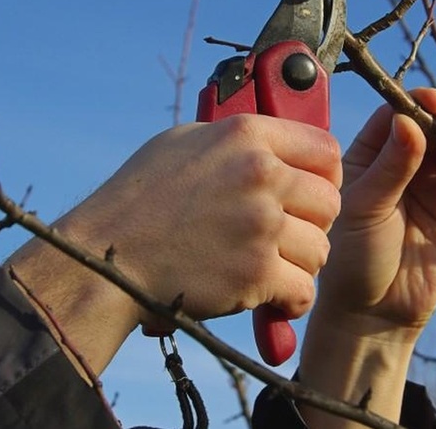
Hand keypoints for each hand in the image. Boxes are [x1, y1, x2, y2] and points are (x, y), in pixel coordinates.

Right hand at [7, 114, 340, 373]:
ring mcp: (260, 225)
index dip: (325, 176)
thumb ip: (238, 141)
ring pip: (321, 250)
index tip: (311, 194)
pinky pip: (303, 291)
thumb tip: (276, 145)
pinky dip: (289, 300)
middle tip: (287, 236)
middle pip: (330, 202)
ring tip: (271, 266)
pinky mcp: (255, 273)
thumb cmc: (139, 199)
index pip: (326, 149)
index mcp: (245, 135)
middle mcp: (260, 174)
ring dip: (300, 264)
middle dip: (313, 223)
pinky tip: (269, 296)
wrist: (105, 257)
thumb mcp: (185, 142)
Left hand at [298, 88, 435, 425]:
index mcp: (371, 159)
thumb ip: (390, 167)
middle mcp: (405, 167)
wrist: (373, 314)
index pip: (395, 117)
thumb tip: (410, 119)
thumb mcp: (364, 207)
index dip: (416, 104)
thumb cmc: (353, 258)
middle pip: (434, 127)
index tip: (431, 102)